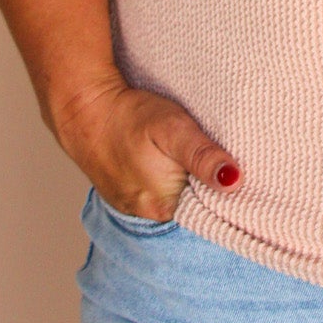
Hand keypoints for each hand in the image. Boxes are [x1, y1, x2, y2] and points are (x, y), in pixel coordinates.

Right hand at [50, 73, 240, 222]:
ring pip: (174, 199)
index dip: (226, 192)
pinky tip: (166, 162)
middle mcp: (148, 214)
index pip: (210, 212)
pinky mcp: (124, 194)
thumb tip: (235, 181)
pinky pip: (154, 193)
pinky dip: (164, 180)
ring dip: (185, 183)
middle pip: (192, 207)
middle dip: (207, 188)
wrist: (85, 108)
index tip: (237, 172)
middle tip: (215, 159)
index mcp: (164, 207)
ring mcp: (132, 206)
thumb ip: (203, 157)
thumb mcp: (174, 129)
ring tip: (189, 159)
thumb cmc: (130, 116)